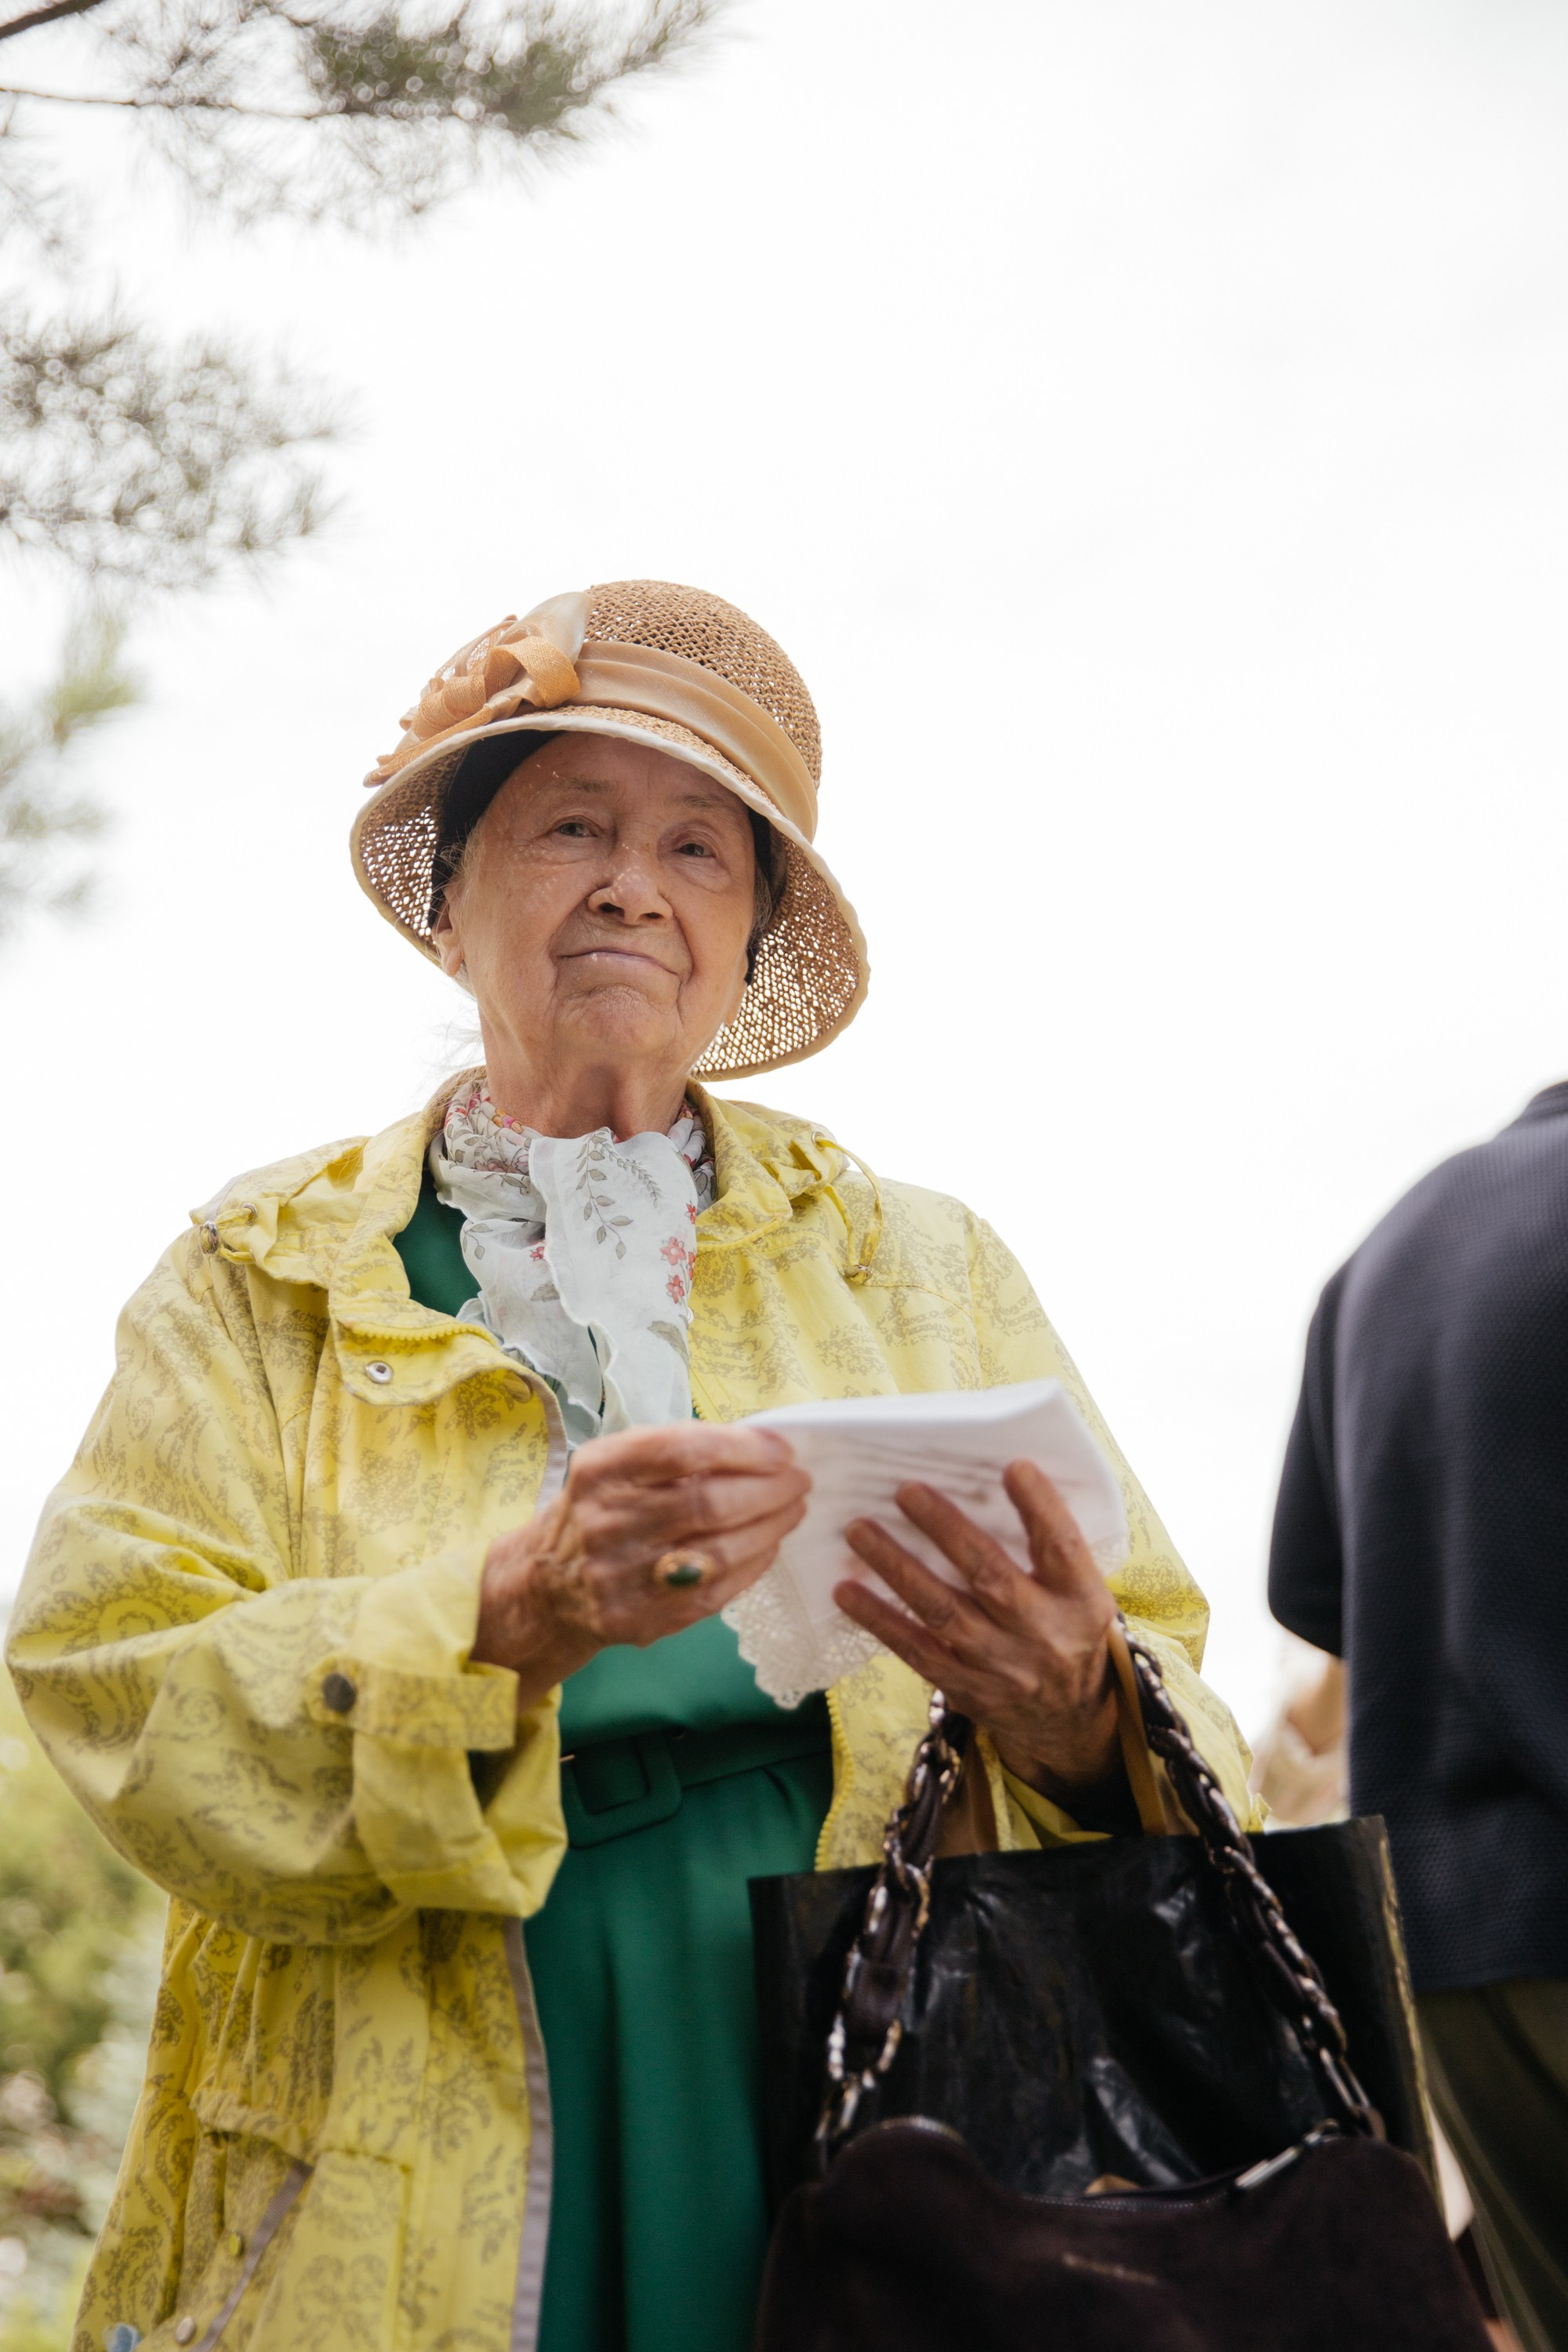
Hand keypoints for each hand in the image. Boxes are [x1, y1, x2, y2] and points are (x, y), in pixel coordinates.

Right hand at [473, 1422, 809, 1710]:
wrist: (547, 1585)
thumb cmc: (600, 1509)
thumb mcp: (617, 1464)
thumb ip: (677, 1451)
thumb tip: (760, 1445)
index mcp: (600, 1471)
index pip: (680, 1450)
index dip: (742, 1448)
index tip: (782, 1449)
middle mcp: (605, 1523)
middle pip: (707, 1504)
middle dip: (769, 1489)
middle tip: (800, 1481)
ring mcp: (621, 1578)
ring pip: (720, 1553)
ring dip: (771, 1527)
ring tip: (793, 1509)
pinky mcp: (640, 1620)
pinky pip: (716, 1593)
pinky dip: (754, 1565)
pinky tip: (768, 1544)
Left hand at [835, 1459, 1119, 1807]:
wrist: (1069, 1720)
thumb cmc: (1066, 1630)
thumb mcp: (1079, 1593)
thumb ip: (1046, 1552)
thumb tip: (987, 1484)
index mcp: (1080, 1600)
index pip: (1063, 1547)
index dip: (1040, 1507)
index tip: (1013, 1466)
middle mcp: (1043, 1633)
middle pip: (990, 1576)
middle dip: (946, 1530)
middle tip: (905, 1490)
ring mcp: (1002, 1666)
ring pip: (943, 1611)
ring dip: (896, 1568)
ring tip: (858, 1530)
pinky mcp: (966, 1689)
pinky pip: (916, 1651)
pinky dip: (878, 1620)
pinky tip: (846, 1591)